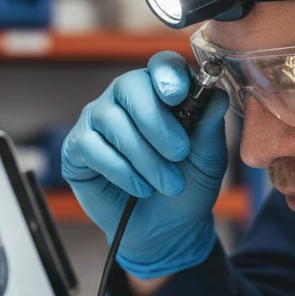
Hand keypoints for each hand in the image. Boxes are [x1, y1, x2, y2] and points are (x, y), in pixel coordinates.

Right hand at [61, 51, 230, 279]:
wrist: (167, 230)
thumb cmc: (187, 187)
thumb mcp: (208, 158)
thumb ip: (210, 126)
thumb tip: (217, 96)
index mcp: (160, 92)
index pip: (159, 65)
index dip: (167, 75)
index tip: (179, 97)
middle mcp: (124, 99)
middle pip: (129, 86)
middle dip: (156, 122)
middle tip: (179, 154)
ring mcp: (97, 121)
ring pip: (112, 121)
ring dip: (144, 157)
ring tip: (166, 183)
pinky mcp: (77, 149)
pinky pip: (91, 147)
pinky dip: (121, 171)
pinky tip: (139, 188)